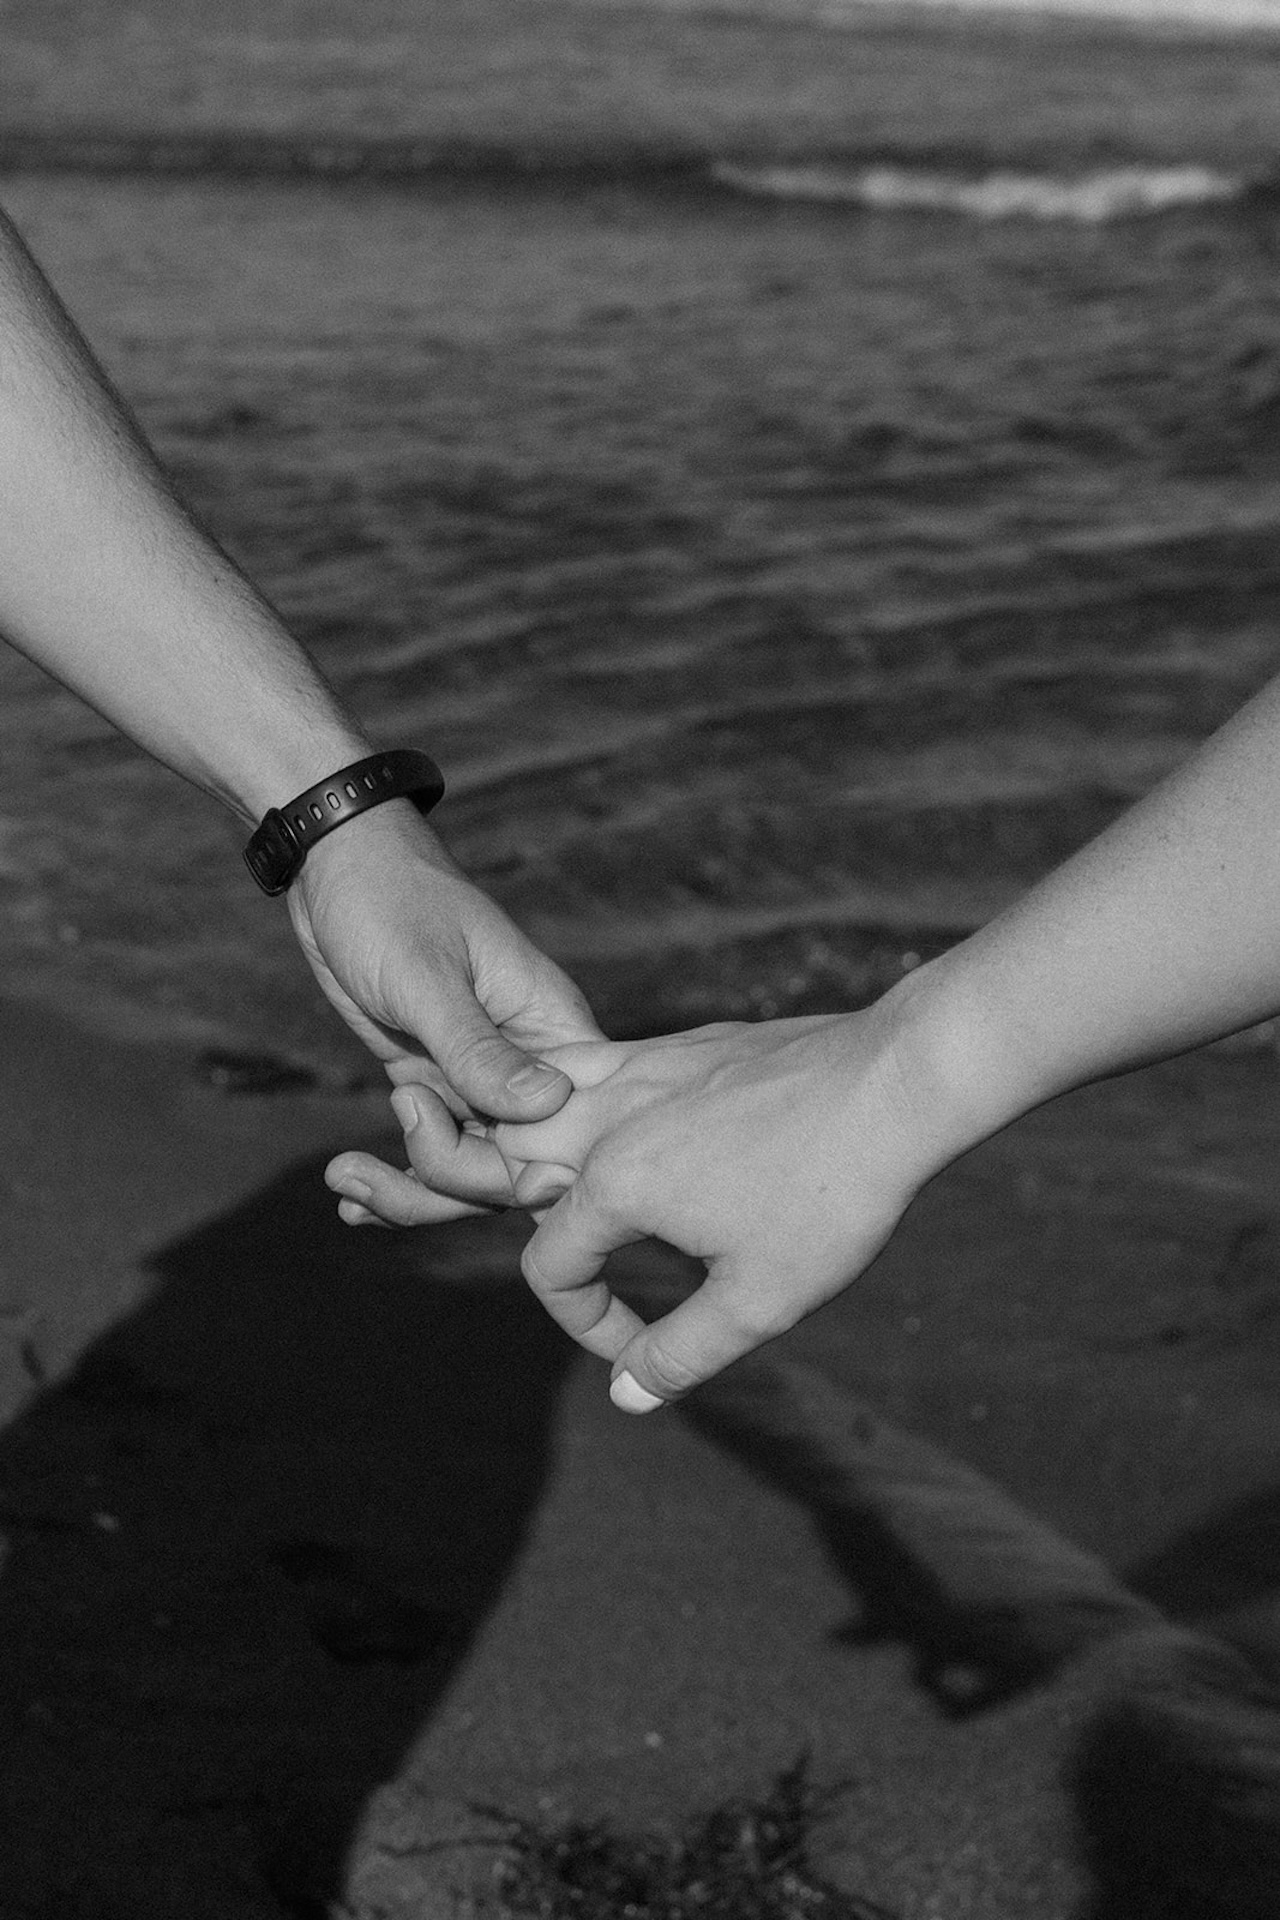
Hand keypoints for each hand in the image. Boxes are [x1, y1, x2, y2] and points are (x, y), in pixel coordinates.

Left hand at [291, 800, 602, 1188]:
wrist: (337, 865)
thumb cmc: (390, 901)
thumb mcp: (427, 978)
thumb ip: (479, 1049)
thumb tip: (549, 1109)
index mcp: (552, 1026)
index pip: (570, 1126)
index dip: (524, 1170)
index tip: (457, 1176)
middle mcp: (529, 1059)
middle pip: (518, 1162)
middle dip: (447, 1184)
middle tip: (369, 1171)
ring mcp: (482, 1074)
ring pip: (473, 1166)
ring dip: (412, 1191)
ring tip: (343, 1182)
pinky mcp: (438, 1078)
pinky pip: (435, 1145)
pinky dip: (398, 1176)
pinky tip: (348, 1197)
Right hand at [330, 994, 976, 1407]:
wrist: (896, 1078)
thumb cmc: (831, 1192)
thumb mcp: (761, 1297)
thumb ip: (680, 1352)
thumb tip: (624, 1396)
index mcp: (612, 1183)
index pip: (549, 1266)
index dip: (582, 1323)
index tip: (639, 1351)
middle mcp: (605, 1117)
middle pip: (493, 1160)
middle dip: (450, 1198)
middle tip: (410, 1216)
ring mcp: (638, 1069)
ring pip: (530, 1097)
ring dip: (491, 1130)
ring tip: (452, 1141)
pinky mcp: (675, 1046)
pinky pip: (586, 1063)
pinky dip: (556, 1088)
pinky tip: (576, 1108)